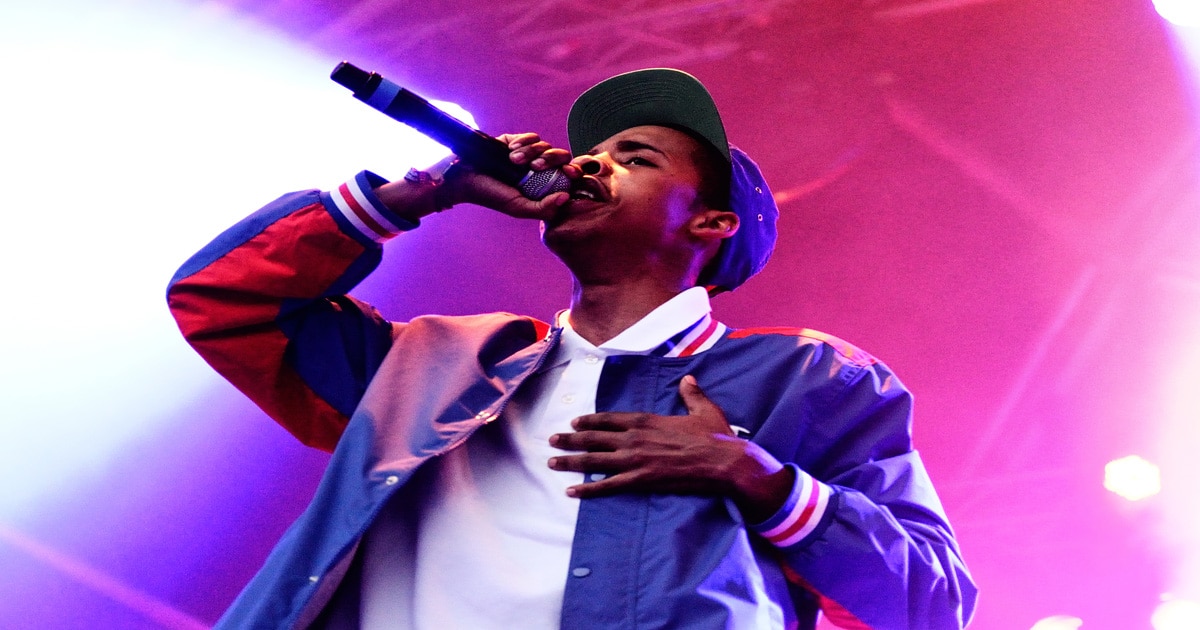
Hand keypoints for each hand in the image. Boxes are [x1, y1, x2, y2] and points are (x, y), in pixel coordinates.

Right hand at [440, 132, 577, 219]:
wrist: (465, 177)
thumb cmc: (492, 196)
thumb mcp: (519, 208)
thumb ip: (544, 208)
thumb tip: (566, 197)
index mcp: (543, 186)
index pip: (567, 175)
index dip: (573, 171)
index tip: (568, 172)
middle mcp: (539, 170)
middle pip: (561, 156)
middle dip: (551, 159)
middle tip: (535, 166)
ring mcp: (529, 155)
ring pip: (546, 145)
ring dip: (531, 152)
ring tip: (513, 161)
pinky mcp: (517, 142)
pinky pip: (532, 137)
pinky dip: (523, 142)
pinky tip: (510, 152)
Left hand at [548, 375, 793, 522]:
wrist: (725, 462)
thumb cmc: (716, 436)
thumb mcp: (703, 409)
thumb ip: (691, 394)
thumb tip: (688, 379)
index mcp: (647, 420)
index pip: (610, 419)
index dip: (590, 421)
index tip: (575, 423)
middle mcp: (635, 438)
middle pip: (594, 438)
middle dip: (570, 439)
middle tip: (552, 441)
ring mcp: (636, 459)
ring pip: (594, 460)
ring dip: (571, 461)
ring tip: (552, 461)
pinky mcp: (641, 480)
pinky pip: (608, 485)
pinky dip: (588, 489)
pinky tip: (572, 492)